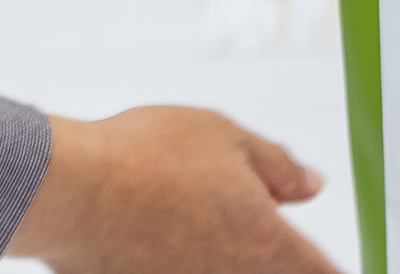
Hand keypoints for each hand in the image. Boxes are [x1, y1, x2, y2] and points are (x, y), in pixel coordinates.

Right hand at [9, 107, 335, 273]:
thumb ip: (277, 168)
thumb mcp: (228, 139)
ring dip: (225, 260)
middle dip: (274, 259)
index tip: (328, 264)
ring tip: (196, 224)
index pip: (322, 271)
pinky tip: (165, 239)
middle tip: (244, 224)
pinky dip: (182, 262)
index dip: (328, 268)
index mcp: (265, 241)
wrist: (70, 191)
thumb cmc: (142, 159)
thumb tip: (309, 185)